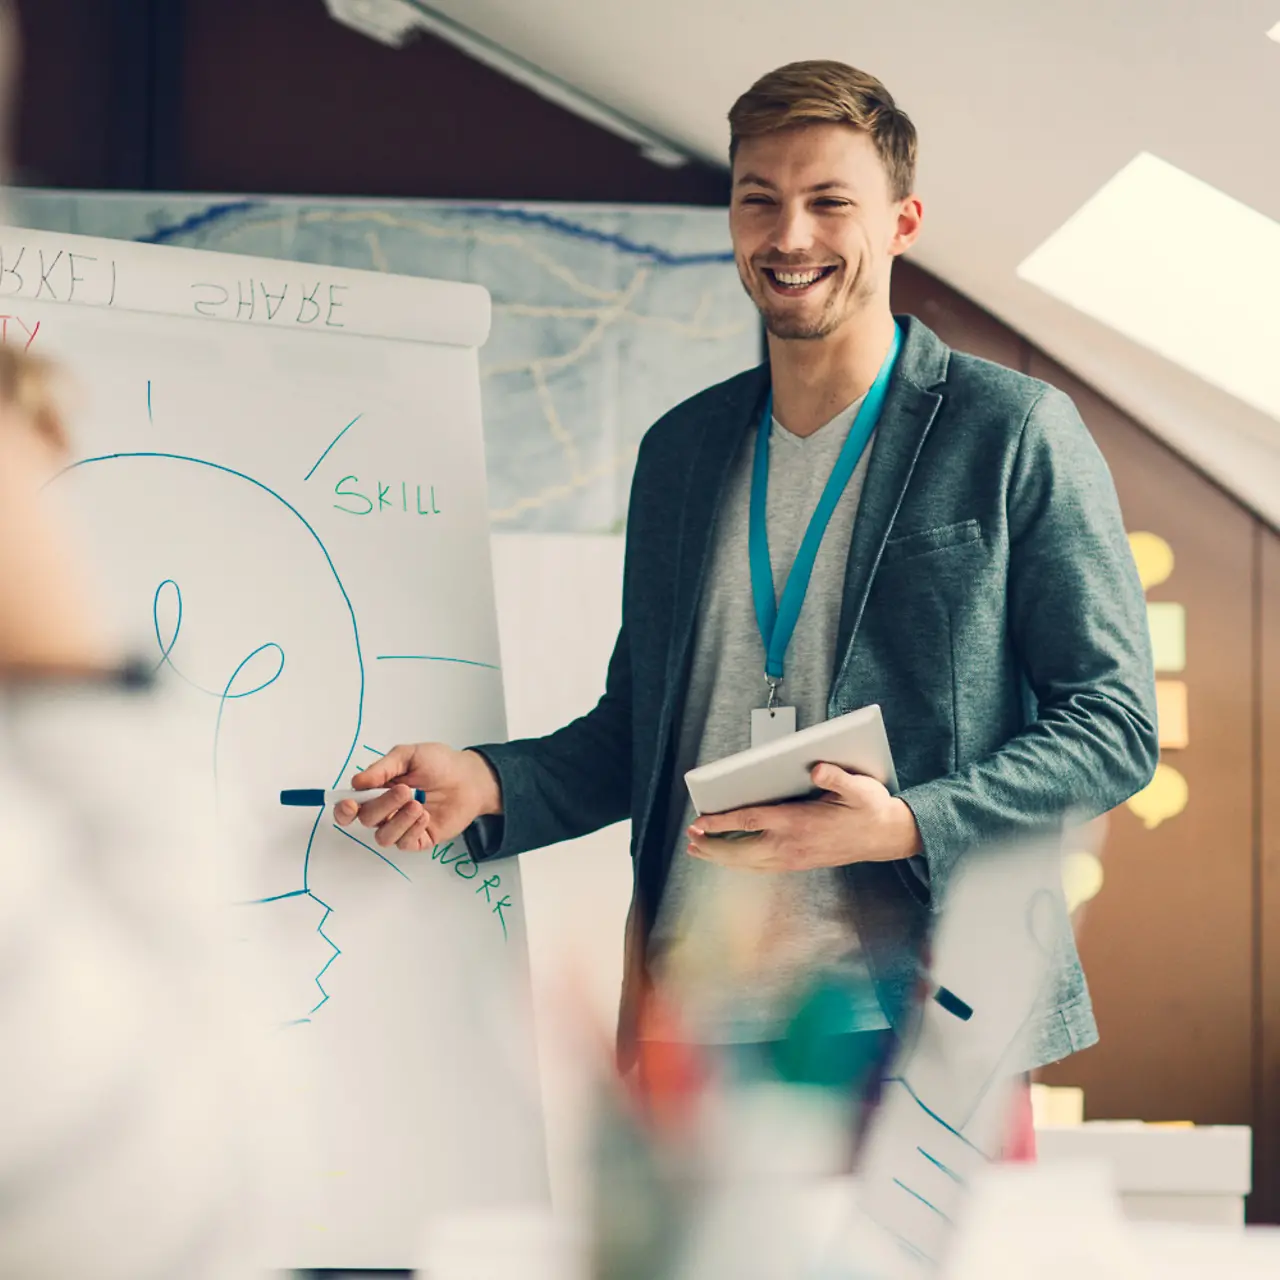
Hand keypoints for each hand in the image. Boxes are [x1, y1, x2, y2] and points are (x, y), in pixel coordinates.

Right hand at [333, 743, 501, 852]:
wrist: (469, 777)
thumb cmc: (439, 763)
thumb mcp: (409, 755)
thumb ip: (382, 768)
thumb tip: (356, 782)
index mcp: (377, 790)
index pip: (351, 808)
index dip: (344, 810)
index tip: (350, 803)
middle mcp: (386, 811)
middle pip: (367, 819)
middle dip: (382, 805)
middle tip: (404, 790)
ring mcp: (402, 827)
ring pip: (383, 837)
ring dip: (398, 820)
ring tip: (418, 803)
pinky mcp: (420, 839)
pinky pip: (405, 843)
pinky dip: (412, 829)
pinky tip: (425, 815)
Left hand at [687, 764, 921, 871]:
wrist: (886, 838)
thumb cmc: (870, 808)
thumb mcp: (860, 788)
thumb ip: (837, 778)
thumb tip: (816, 768)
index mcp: (799, 823)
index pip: (751, 822)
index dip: (722, 822)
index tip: (699, 821)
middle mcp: (792, 845)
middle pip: (741, 850)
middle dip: (713, 845)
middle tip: (690, 839)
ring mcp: (794, 858)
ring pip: (748, 863)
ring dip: (722, 857)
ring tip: (699, 851)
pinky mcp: (798, 863)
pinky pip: (760, 867)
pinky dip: (739, 863)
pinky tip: (730, 859)